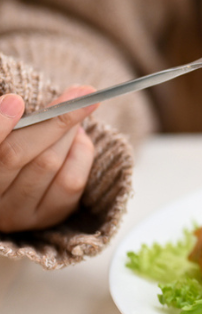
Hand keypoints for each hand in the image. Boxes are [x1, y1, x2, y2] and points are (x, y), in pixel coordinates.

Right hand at [0, 86, 98, 232]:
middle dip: (51, 120)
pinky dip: (80, 154)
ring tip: (76, 116)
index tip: (16, 100)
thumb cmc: (11, 145)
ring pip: (47, 163)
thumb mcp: (10, 133)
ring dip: (67, 134)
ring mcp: (17, 214)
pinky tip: (79, 140)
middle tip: (79, 96)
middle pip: (17, 154)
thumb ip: (18, 116)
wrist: (22, 186)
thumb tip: (66, 95)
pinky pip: (70, 181)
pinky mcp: (46, 218)